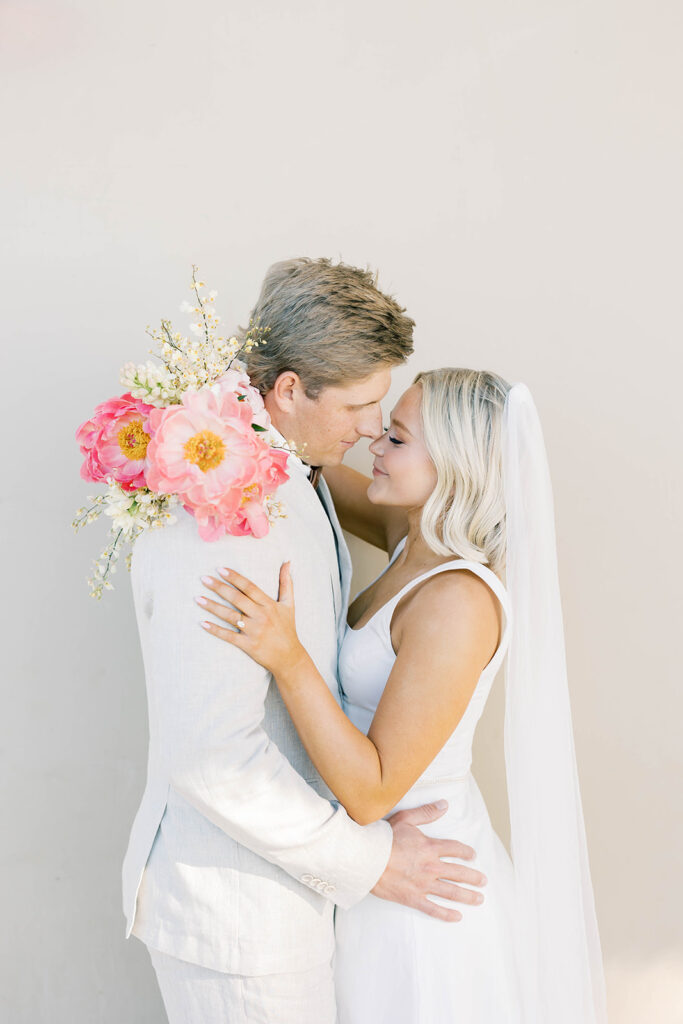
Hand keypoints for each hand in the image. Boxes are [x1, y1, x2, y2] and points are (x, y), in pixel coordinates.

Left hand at [198, 563, 305, 676]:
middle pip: (237, 599)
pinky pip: (228, 636)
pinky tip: (202, 623)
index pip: (249, 587)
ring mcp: (254, 631)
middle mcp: (261, 616)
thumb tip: (287, 561)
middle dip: (219, 588)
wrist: (290, 657)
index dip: (234, 577)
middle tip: (203, 579)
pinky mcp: (248, 645)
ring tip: (198, 599)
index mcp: (269, 605)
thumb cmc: (287, 628)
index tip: (220, 569)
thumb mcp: (289, 604)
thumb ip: (286, 582)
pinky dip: (215, 630)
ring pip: (230, 616)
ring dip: (212, 607)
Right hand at [371, 801, 486, 921]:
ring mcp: (423, 884)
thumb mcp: (405, 819)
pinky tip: (458, 916)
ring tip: (479, 899)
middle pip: (458, 873)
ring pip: (451, 892)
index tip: (473, 855)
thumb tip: (444, 805)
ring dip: (467, 896)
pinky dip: (446, 914)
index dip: (466, 852)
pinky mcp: (413, 898)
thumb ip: (426, 813)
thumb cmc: (383, 838)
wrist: (366, 859)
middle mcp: (431, 867)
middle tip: (484, 881)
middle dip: (473, 877)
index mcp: (430, 847)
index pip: (455, 849)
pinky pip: (433, 909)